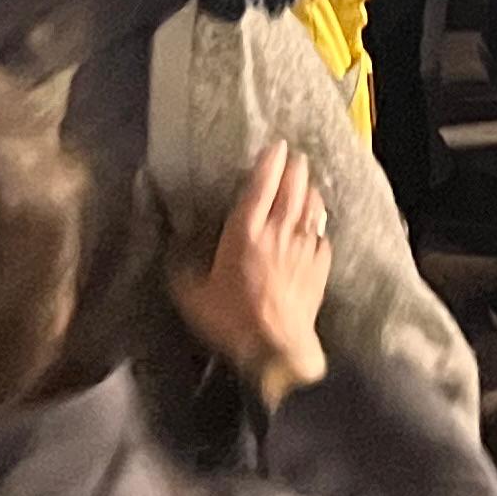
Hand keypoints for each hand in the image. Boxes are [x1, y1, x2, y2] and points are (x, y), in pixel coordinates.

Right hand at [171, 139, 330, 406]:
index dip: (269, 162)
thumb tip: (174, 246)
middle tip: (293, 156)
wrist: (277, 349)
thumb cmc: (233, 321)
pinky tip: (316, 224)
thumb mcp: (194, 295)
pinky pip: (322, 234)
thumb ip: (183, 266)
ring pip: (313, 205)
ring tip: (306, 181)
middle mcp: (278, 231)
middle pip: (292, 187)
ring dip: (310, 189)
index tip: (275, 146)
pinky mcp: (320, 265)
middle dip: (294, 167)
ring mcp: (303, 247)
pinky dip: (319, 223)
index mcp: (245, 232)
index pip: (261, 185)